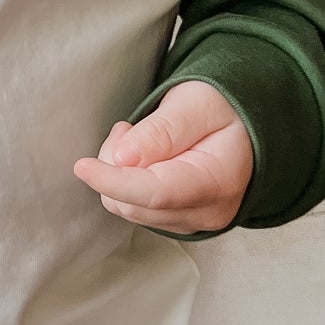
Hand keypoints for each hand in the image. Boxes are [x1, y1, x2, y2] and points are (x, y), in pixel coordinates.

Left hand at [73, 80, 252, 233]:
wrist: (241, 126)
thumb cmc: (222, 108)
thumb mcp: (196, 103)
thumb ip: (162, 130)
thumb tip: (124, 159)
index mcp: (219, 181)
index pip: (156, 193)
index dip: (114, 181)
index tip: (82, 166)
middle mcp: (207, 212)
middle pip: (134, 204)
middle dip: (114, 164)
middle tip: (129, 128)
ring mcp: (192, 222)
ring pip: (127, 207)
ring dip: (118, 172)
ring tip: (138, 137)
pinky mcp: (175, 221)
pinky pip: (133, 207)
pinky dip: (125, 181)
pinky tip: (143, 156)